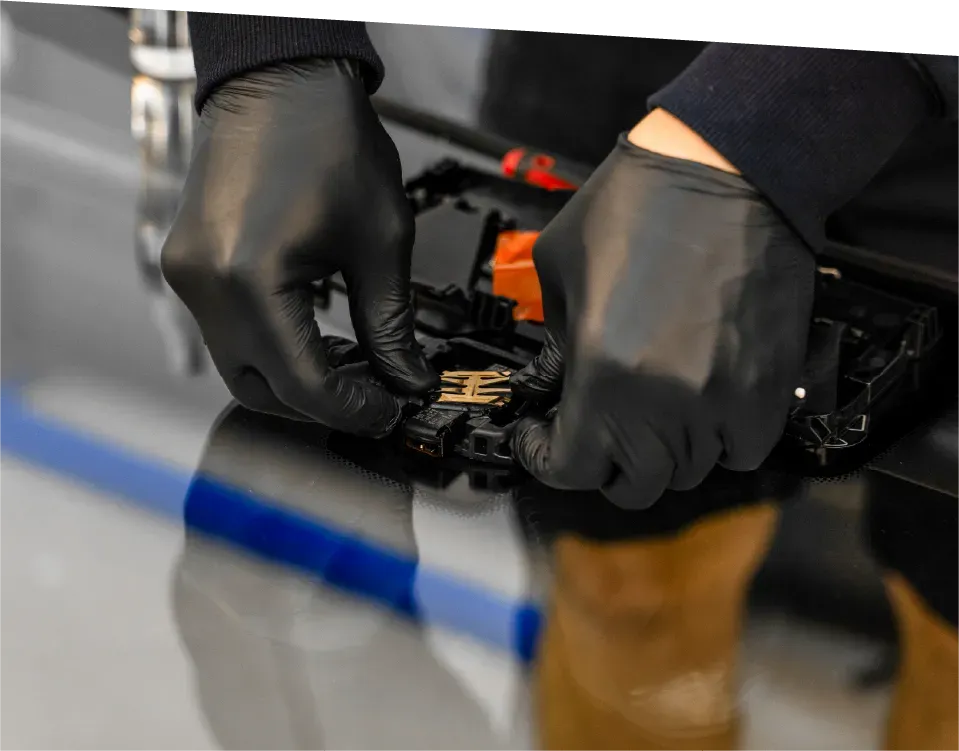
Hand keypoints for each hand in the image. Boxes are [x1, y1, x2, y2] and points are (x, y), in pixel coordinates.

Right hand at [161, 59, 436, 437]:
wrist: (281, 82)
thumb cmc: (330, 140)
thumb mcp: (381, 240)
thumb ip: (392, 323)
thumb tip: (406, 378)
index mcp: (252, 279)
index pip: (302, 384)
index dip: (353, 409)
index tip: (388, 410)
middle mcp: (206, 286)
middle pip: (260, 389)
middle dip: (319, 406)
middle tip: (372, 396)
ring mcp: (187, 276)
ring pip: (238, 367)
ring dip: (291, 381)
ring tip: (348, 368)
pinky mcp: (186, 265)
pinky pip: (226, 333)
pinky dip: (268, 348)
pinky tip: (311, 337)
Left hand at [510, 115, 815, 508]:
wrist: (728, 168)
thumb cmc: (642, 205)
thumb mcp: (560, 272)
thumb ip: (554, 342)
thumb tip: (553, 382)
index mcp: (603, 373)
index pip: (570, 468)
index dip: (545, 459)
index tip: (541, 441)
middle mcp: (665, 402)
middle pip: (632, 484)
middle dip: (602, 464)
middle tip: (592, 434)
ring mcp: (723, 402)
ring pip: (687, 472)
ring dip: (660, 453)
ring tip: (649, 413)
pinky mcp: (768, 389)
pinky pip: (742, 452)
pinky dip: (718, 442)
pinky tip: (701, 408)